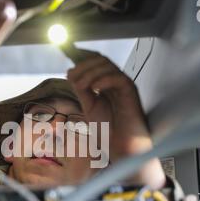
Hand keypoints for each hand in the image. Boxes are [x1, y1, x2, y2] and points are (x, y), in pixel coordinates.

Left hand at [67, 54, 165, 188]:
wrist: (121, 146)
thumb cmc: (108, 129)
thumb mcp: (89, 106)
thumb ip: (81, 90)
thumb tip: (71, 73)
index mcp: (106, 83)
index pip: (95, 61)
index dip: (82, 55)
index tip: (68, 54)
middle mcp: (115, 81)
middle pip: (100, 60)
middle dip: (83, 65)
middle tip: (70, 75)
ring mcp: (123, 85)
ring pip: (108, 66)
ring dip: (90, 73)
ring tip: (79, 85)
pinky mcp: (131, 92)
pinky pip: (118, 78)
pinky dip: (104, 80)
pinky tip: (94, 89)